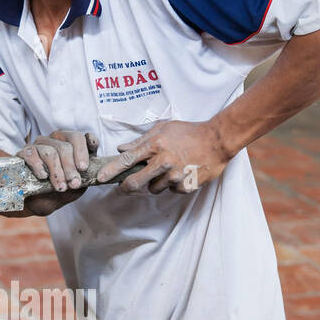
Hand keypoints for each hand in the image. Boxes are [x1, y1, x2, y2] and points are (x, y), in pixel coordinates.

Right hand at [17, 129, 98, 214]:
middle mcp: (54, 140)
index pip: (78, 138)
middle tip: (74, 184)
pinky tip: (43, 177)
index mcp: (69, 144)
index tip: (84, 167)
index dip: (82, 151)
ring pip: (50, 152)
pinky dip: (39, 166)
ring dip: (57, 172)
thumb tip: (92, 169)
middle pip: (65, 147)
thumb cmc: (59, 190)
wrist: (37, 202)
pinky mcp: (24, 152)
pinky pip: (32, 154)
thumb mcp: (76, 184)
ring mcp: (38, 145)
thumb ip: (86, 175)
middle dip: (71, 168)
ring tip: (61, 187)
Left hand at [95, 118, 232, 194]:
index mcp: (156, 145)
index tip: (101, 178)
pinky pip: (172, 191)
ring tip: (167, 171)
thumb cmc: (190, 131)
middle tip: (124, 187)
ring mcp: (175, 176)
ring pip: (154, 188)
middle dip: (126, 187)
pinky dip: (173, 185)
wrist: (218, 140)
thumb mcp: (164, 128)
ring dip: (155, 183)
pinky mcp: (186, 186)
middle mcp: (164, 162)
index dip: (111, 170)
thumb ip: (141, 140)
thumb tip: (121, 148)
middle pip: (135, 182)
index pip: (127, 160)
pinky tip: (182, 173)